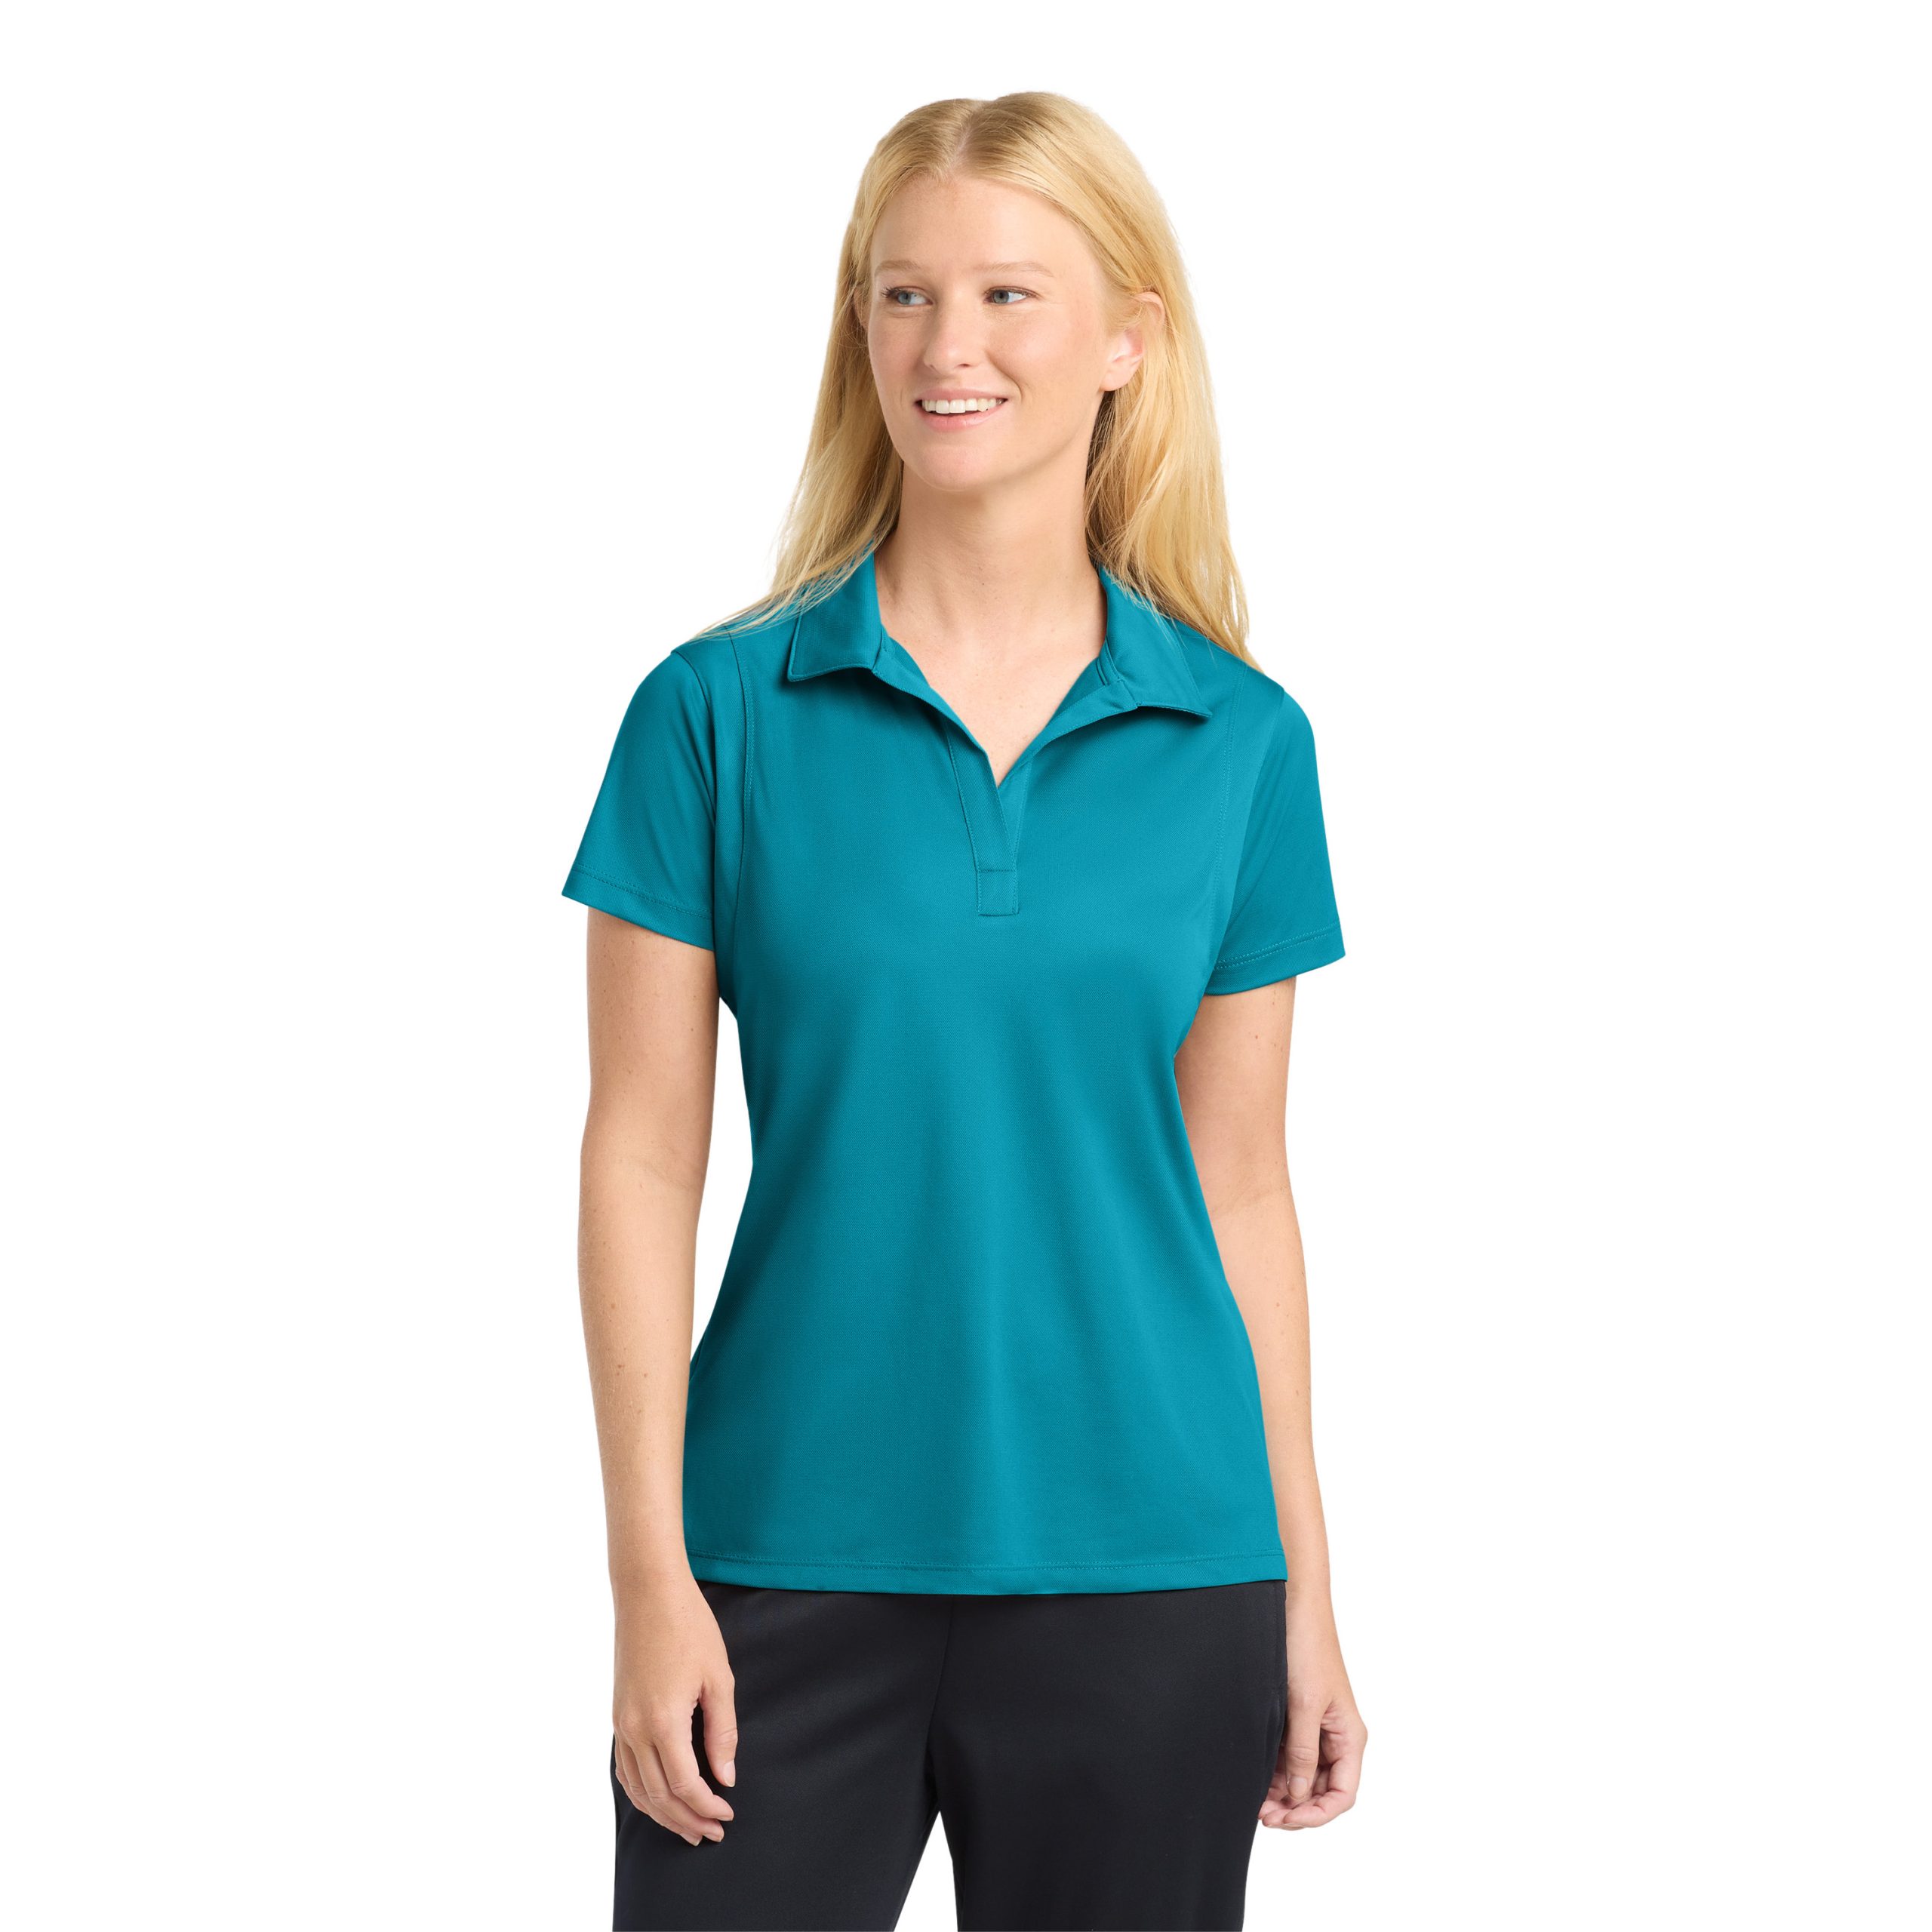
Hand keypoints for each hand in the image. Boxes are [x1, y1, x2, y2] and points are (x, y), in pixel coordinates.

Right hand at [611, 1573, 738, 1846]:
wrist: (648, 1592)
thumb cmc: (689, 1627)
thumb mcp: (719, 1678)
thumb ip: (722, 1732)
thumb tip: (725, 1777)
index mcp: (663, 1722)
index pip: (686, 1785)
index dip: (707, 1806)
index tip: (728, 1814)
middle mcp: (635, 1729)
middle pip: (659, 1796)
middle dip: (687, 1820)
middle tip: (713, 1832)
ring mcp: (620, 1723)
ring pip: (637, 1788)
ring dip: (662, 1814)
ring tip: (687, 1828)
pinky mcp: (616, 1715)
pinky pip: (623, 1768)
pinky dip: (641, 1792)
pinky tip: (657, 1798)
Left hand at [1259, 1597, 1364, 1828]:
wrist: (1292, 1604)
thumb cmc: (1306, 1646)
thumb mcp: (1304, 1704)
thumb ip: (1302, 1752)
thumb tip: (1297, 1794)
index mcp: (1349, 1737)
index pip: (1341, 1795)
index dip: (1315, 1814)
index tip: (1285, 1818)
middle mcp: (1335, 1737)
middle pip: (1319, 1791)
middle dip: (1293, 1807)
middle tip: (1261, 1813)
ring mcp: (1315, 1729)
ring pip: (1301, 1777)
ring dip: (1280, 1792)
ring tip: (1253, 1798)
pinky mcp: (1295, 1717)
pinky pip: (1288, 1756)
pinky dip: (1273, 1770)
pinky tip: (1253, 1775)